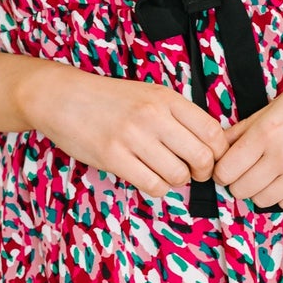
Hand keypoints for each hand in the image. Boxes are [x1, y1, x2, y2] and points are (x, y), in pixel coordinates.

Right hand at [23, 62, 230, 199]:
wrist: (64, 98)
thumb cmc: (110, 100)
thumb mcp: (149, 94)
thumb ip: (178, 115)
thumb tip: (210, 144)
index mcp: (167, 99)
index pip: (213, 132)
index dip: (219, 153)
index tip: (211, 159)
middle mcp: (153, 116)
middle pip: (201, 157)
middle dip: (203, 172)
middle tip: (193, 173)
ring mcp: (133, 137)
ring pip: (178, 175)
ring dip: (177, 181)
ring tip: (165, 173)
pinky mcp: (114, 157)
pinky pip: (152, 185)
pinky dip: (158, 188)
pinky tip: (149, 177)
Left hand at [213, 55, 282, 208]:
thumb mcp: (273, 106)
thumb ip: (243, 129)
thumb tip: (220, 147)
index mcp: (265, 132)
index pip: (226, 170)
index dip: (223, 170)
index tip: (229, 165)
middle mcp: (282, 156)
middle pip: (240, 190)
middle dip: (239, 181)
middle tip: (247, 170)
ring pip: (262, 200)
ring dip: (260, 190)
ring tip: (269, 173)